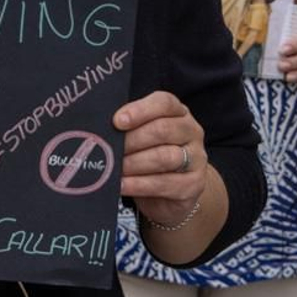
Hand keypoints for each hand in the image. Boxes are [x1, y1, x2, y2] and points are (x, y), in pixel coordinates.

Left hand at [115, 91, 208, 228]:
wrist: (172, 193)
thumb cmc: (148, 153)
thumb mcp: (141, 135)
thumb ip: (127, 126)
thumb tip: (99, 127)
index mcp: (178, 112)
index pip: (164, 103)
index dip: (140, 110)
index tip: (117, 121)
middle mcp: (191, 131)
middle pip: (162, 130)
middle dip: (132, 140)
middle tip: (110, 149)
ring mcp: (196, 158)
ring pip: (164, 157)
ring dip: (134, 163)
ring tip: (114, 168)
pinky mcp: (194, 184)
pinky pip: (165, 183)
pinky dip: (139, 184)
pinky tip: (122, 185)